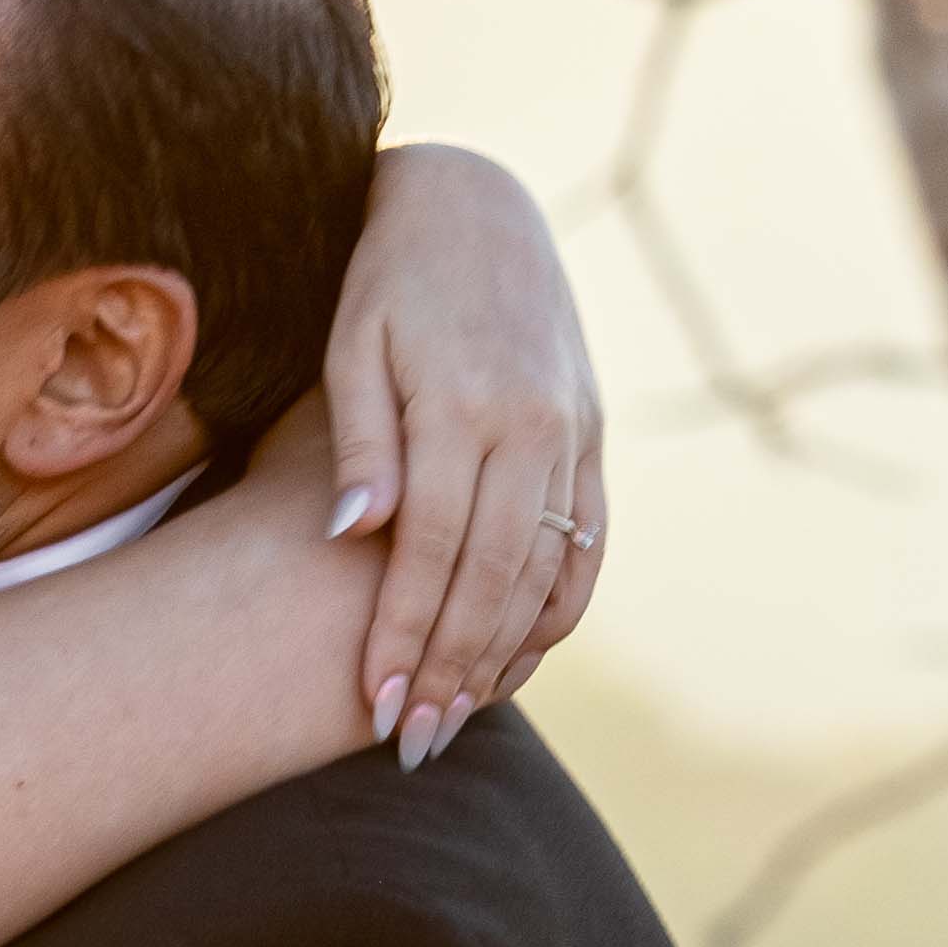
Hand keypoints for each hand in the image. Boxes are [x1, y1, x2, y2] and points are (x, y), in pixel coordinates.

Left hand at [320, 145, 605, 767]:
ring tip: (456, 717)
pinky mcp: (594, 434)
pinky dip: (556, 608)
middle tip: (413, 742)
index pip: (433, 550)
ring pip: (546, 569)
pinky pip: (588, 543)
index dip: (403, 635)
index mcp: (466, 401)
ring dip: (502, 654)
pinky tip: (517, 660)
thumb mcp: (353, 343)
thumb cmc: (389, 280)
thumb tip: (357, 537)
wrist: (476, 204)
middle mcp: (534, 422)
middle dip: (451, 668)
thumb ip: (359, 443)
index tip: (373, 705)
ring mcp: (574, 431)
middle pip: (493, 576)